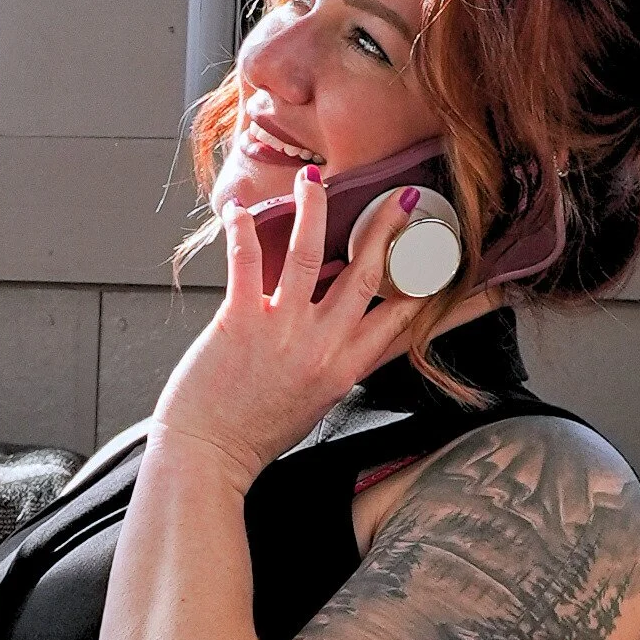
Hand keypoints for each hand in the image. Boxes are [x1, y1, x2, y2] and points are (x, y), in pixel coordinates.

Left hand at [151, 172, 444, 494]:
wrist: (208, 457)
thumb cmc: (253, 435)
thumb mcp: (315, 403)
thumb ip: (337, 364)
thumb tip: (349, 330)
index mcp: (344, 368)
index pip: (397, 316)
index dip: (418, 278)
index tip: (431, 249)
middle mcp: (321, 346)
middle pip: (366, 274)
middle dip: (386, 229)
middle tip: (399, 198)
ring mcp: (282, 331)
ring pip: (311, 254)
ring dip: (315, 210)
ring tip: (315, 182)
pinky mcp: (241, 321)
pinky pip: (248, 261)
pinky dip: (243, 230)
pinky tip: (240, 210)